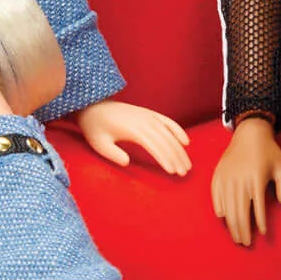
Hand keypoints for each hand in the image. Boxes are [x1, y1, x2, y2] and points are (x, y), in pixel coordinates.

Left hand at [75, 100, 191, 176]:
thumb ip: (112, 154)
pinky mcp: (149, 114)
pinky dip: (178, 130)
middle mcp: (144, 121)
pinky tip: (186, 142)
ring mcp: (148, 116)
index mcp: (132, 129)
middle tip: (183, 173)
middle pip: (165, 140)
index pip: (154, 145)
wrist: (93, 106)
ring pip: (169, 133)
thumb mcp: (98, 143)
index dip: (164, 158)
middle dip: (176, 157)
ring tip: (187, 165)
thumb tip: (127, 162)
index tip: (172, 171)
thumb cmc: (95, 128)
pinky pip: (167, 122)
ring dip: (180, 149)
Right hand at [211, 117, 280, 247]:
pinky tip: (224, 218)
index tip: (262, 235)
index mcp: (256, 178)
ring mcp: (226, 178)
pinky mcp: (218, 176)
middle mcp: (239, 180)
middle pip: (239, 212)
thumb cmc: (269, 152)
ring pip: (227, 208)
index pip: (257, 207)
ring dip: (231, 225)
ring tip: (236, 237)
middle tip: (245, 243)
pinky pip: (216, 197)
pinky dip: (220, 209)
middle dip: (242, 230)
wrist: (249, 133)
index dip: (259, 223)